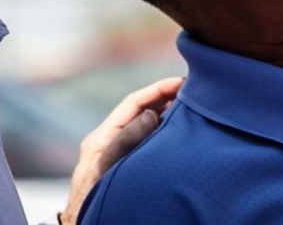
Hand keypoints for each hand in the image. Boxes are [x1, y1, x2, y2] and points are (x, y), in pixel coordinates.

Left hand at [59, 76, 182, 224]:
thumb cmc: (92, 199)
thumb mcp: (107, 166)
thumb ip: (126, 140)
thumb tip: (151, 114)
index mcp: (102, 137)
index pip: (133, 103)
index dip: (157, 90)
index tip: (179, 81)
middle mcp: (109, 141)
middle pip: (139, 112)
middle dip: (164, 99)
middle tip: (190, 90)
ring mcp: (117, 154)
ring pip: (144, 127)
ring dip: (165, 116)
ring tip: (189, 108)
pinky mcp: (126, 167)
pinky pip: (146, 143)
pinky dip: (163, 135)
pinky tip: (179, 136)